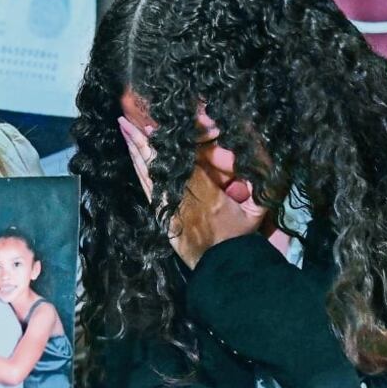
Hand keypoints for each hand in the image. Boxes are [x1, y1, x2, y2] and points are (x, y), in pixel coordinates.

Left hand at [118, 116, 266, 267]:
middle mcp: (181, 195)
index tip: (156, 124)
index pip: (186, 158)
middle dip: (141, 139)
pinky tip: (131, 157)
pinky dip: (138, 170)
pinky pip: (146, 187)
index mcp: (205, 192)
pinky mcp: (161, 214)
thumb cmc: (240, 237)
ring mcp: (168, 205)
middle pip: (157, 161)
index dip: (171, 141)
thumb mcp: (256, 211)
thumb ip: (260, 187)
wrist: (223, 266)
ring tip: (123, 130)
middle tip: (125, 120)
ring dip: (134, 150)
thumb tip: (263, 161)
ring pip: (147, 172)